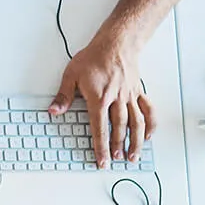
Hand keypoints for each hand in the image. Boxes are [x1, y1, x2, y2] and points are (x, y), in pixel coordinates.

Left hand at [51, 34, 151, 167]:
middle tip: (116, 161)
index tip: (102, 160)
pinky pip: (148, 111)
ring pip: (136, 123)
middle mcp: (117, 100)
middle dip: (117, 147)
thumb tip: (53, 111)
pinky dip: (150, 125)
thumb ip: (64, 96)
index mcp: (99, 98)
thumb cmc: (93, 58)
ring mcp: (130, 97)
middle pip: (119, 129)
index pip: (99, 128)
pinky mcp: (138, 92)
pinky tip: (149, 136)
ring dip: (136, 141)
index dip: (101, 146)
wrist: (115, 44)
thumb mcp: (71, 75)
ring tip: (133, 156)